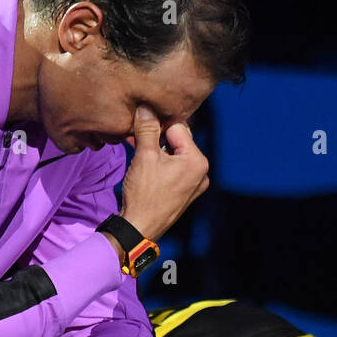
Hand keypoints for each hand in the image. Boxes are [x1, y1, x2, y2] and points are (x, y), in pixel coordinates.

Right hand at [117, 105, 209, 244]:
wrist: (138, 229)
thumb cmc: (144, 194)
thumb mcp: (144, 156)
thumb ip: (147, 128)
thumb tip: (146, 107)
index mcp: (198, 161)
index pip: (177, 128)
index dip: (157, 125)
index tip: (140, 125)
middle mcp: (201, 172)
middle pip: (177, 142)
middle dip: (156, 137)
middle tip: (136, 136)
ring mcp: (193, 185)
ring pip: (172, 156)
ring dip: (155, 150)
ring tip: (136, 149)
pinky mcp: (183, 194)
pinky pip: (172, 171)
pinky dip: (158, 165)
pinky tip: (143, 164)